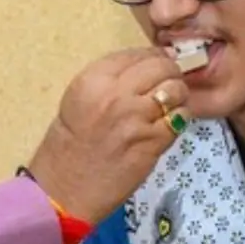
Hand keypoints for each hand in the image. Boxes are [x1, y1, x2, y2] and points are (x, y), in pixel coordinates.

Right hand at [25, 47, 188, 225]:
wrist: (64, 189)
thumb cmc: (68, 145)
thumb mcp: (78, 100)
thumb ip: (109, 81)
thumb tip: (144, 67)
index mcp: (93, 80)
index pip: (136, 54)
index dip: (152, 57)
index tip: (157, 65)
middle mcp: (116, 94)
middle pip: (161, 66)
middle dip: (169, 72)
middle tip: (169, 82)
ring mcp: (137, 118)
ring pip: (176, 89)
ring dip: (178, 95)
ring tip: (170, 104)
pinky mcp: (152, 142)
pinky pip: (180, 118)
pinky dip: (179, 118)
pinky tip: (169, 124)